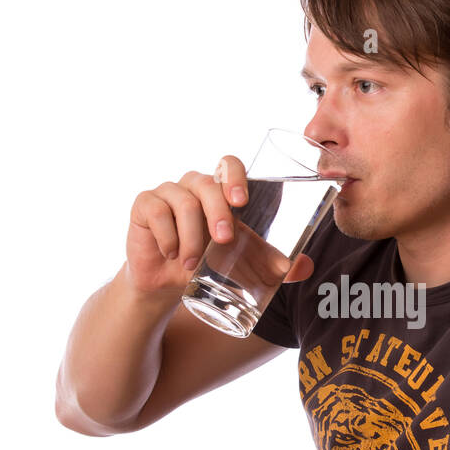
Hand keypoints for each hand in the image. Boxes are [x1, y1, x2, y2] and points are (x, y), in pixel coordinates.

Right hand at [124, 156, 313, 295]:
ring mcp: (167, 193)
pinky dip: (167, 236)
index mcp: (220, 191)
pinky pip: (156, 212)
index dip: (235, 176)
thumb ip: (271, 261)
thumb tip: (305, 267)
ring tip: (192, 263)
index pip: (229, 165)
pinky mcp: (144, 205)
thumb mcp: (240, 262)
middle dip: (217, 212)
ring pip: (182, 202)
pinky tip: (171, 254)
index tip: (242, 201)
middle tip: (223, 240)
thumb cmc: (207, 263)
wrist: (166, 285)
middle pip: (206, 183)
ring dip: (191, 236)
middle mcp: (194, 186)